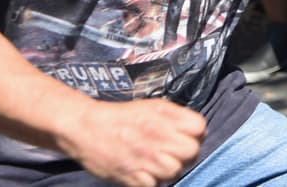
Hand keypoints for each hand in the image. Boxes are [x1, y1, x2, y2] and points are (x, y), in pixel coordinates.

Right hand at [57, 98, 205, 186]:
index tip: (185, 135)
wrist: (86, 127)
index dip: (195, 133)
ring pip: (175, 171)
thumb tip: (199, 131)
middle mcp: (157, 135)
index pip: (200, 128)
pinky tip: (144, 172)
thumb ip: (177, 117)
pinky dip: (150, 181)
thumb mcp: (154, 107)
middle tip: (172, 152)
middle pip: (192, 152)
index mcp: (164, 115)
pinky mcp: (130, 176)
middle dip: (185, 153)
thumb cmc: (122, 117)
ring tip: (157, 163)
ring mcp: (144, 157)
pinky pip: (154, 185)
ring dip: (169, 169)